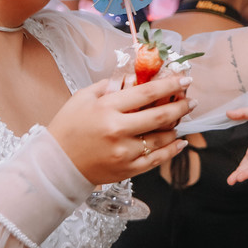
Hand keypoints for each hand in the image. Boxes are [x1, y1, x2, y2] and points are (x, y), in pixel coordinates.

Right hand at [49, 74, 192, 184]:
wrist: (55, 165)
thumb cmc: (68, 128)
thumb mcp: (82, 98)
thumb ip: (109, 85)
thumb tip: (134, 77)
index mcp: (107, 108)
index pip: (147, 93)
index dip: (170, 85)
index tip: (185, 79)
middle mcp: (118, 130)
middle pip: (160, 116)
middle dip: (181, 106)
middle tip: (192, 100)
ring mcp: (124, 152)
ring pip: (162, 138)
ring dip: (177, 127)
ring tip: (181, 119)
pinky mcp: (127, 170)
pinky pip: (157, 160)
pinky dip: (172, 150)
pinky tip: (180, 142)